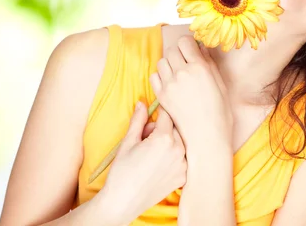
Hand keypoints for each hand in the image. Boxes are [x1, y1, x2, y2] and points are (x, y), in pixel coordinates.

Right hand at [98, 102, 186, 224]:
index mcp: (164, 139)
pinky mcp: (183, 177)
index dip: (159, 111)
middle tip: (147, 137)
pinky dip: (174, 156)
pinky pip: (183, 158)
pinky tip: (159, 164)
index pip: (167, 115)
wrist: (123, 202)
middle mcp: (179, 150)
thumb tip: (143, 103)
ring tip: (152, 152)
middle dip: (163, 128)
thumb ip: (138, 120)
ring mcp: (183, 165)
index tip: (155, 110)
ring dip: (170, 142)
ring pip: (181, 142)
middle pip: (175, 128)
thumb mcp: (128, 142)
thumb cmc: (122, 171)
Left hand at [150, 36, 231, 150]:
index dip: (188, 44)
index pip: (185, 41)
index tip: (192, 49)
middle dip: (178, 53)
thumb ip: (209, 62)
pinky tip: (170, 83)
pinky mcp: (161, 96)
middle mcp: (182, 73)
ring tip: (178, 73)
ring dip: (169, 63)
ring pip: (161, 61)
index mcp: (199, 67)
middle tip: (185, 62)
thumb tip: (201, 47)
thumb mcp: (220, 83)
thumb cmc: (219, 111)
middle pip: (171, 49)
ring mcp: (170, 84)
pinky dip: (160, 76)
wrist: (207, 135)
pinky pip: (154, 76)